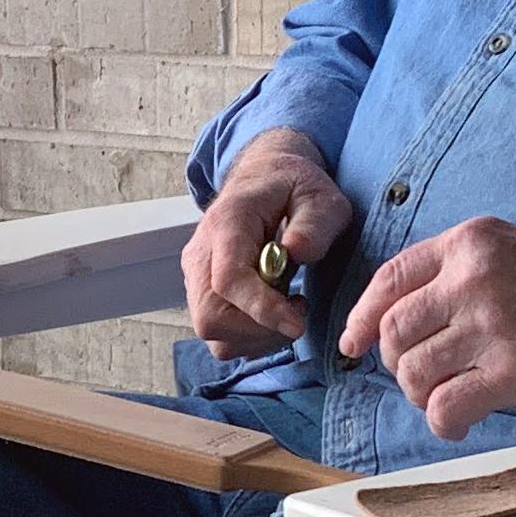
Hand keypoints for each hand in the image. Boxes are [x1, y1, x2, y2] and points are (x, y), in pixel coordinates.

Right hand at [182, 129, 354, 359]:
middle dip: (260, 329)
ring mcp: (195, 275)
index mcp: (227, 223)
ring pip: (212, 331)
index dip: (261, 310)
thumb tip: (298, 252)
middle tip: (297, 309)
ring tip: (287, 306)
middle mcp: (201, 253)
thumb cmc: (293, 188)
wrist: (262, 179)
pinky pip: (218, 335)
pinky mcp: (200, 293)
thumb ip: (315, 223)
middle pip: (211, 316)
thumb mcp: (320, 195)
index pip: (228, 280)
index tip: (298, 323)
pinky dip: (249, 337)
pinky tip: (272, 312)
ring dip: (257, 335)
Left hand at [337, 220, 515, 440]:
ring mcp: (490, 324)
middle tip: (423, 378)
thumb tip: (418, 315)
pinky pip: (445, 406)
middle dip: (398, 363)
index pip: (390, 279)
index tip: (353, 342)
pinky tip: (461, 422)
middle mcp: (472, 278)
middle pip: (395, 332)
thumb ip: (466, 272)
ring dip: (423, 394)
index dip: (363, 317)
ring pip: (414, 371)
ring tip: (450, 398)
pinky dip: (443, 422)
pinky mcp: (512, 370)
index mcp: (471, 242)